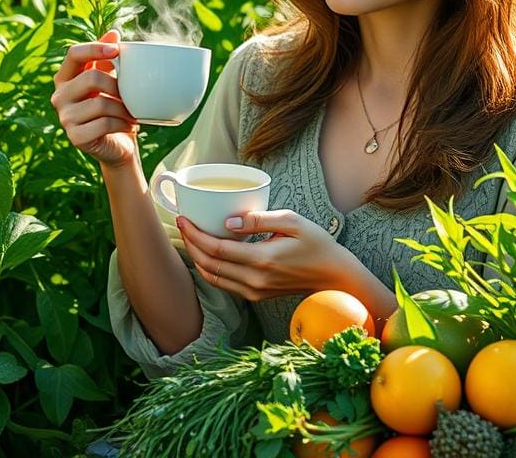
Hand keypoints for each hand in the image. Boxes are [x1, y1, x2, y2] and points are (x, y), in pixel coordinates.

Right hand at [51, 29, 138, 167]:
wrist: (117, 145)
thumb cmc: (114, 109)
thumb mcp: (112, 81)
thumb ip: (108, 58)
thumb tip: (113, 33)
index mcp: (66, 78)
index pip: (74, 53)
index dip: (95, 47)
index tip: (118, 50)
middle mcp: (59, 96)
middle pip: (91, 78)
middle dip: (118, 86)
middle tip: (130, 96)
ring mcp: (64, 117)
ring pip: (100, 103)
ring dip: (124, 108)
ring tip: (132, 113)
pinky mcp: (75, 137)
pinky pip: (104, 123)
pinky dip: (122, 124)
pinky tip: (129, 126)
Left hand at [175, 210, 347, 300]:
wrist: (333, 276)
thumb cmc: (316, 243)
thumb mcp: (291, 221)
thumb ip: (258, 220)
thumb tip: (227, 221)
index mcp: (262, 260)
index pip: (217, 249)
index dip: (195, 235)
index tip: (184, 219)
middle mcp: (255, 280)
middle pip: (209, 265)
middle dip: (191, 245)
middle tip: (182, 225)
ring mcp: (254, 291)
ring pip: (213, 278)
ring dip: (197, 258)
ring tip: (190, 237)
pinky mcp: (256, 296)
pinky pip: (224, 284)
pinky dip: (210, 269)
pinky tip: (207, 253)